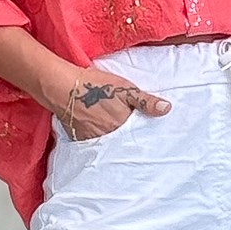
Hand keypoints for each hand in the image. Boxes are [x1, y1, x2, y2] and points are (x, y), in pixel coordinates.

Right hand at [53, 64, 171, 141]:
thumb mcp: (126, 89)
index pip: (138, 135)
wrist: (64, 87)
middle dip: (127, 140)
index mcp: (123, 126)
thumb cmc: (97, 86)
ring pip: (107, 143)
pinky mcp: (79, 138)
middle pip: (122, 141)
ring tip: (113, 134)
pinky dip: (96, 140)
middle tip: (130, 136)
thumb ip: (145, 101)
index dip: (142, 134)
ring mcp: (94, 139)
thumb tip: (167, 109)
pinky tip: (97, 133)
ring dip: (112, 140)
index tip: (148, 136)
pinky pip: (92, 143)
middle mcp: (110, 137)